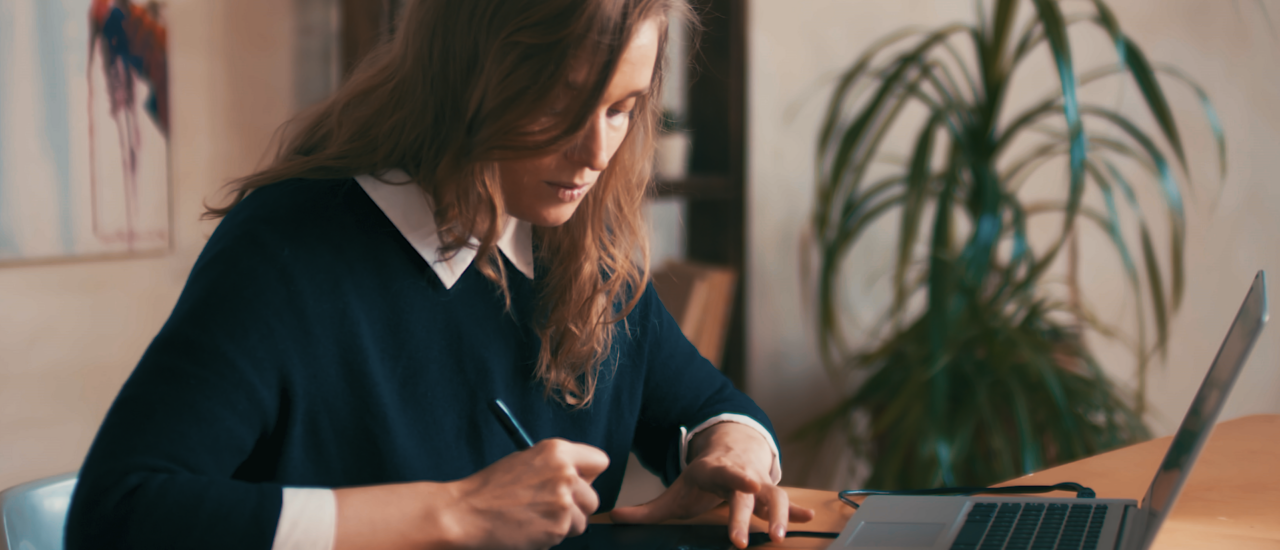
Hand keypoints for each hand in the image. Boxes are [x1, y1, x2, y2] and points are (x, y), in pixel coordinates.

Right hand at [333, 438, 608, 549]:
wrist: (466, 512)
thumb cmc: (491, 488)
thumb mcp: (526, 461)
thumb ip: (557, 466)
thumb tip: (582, 478)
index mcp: (558, 450)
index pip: (600, 461)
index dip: (588, 475)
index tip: (577, 483)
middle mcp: (566, 473)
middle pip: (594, 497)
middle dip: (577, 506)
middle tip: (549, 507)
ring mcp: (564, 501)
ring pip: (583, 520)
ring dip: (564, 524)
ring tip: (535, 517)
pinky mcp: (558, 527)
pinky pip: (566, 536)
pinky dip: (550, 536)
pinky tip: (529, 528)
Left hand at [609, 423, 814, 548]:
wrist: (731, 450)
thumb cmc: (703, 477)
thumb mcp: (677, 490)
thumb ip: (647, 510)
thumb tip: (614, 518)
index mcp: (715, 470)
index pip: (726, 473)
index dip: (738, 478)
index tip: (750, 486)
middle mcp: (741, 474)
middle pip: (749, 495)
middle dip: (752, 514)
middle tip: (759, 533)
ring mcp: (760, 482)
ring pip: (775, 496)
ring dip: (781, 515)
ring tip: (781, 536)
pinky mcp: (772, 492)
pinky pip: (787, 501)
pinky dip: (798, 511)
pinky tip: (810, 519)